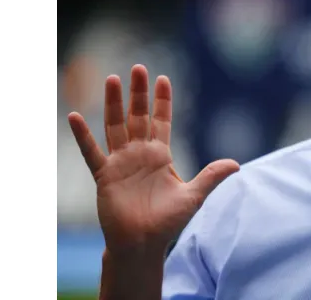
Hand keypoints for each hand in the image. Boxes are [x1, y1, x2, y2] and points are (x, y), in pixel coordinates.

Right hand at [68, 64, 239, 257]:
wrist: (143, 243)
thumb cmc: (168, 221)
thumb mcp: (194, 195)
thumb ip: (212, 176)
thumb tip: (236, 164)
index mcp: (160, 155)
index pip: (161, 121)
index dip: (162, 101)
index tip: (162, 78)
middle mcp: (139, 154)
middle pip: (137, 116)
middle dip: (138, 93)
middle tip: (138, 67)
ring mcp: (120, 163)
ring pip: (115, 126)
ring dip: (113, 104)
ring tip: (112, 79)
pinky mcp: (105, 176)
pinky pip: (92, 152)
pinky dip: (83, 136)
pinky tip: (74, 116)